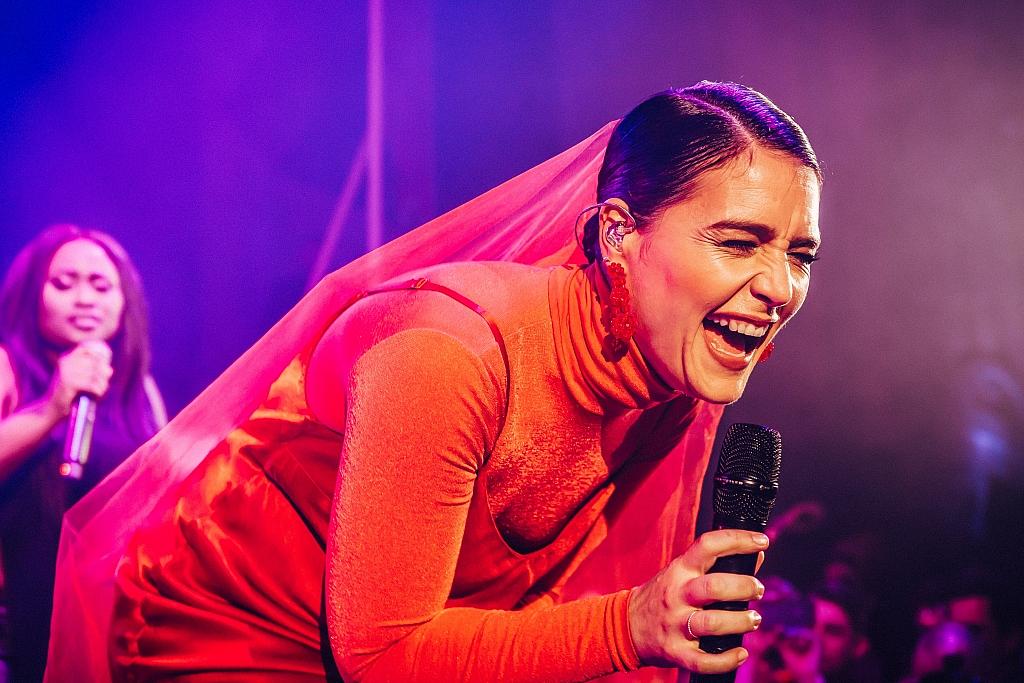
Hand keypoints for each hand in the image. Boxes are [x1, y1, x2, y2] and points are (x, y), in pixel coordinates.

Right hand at [46, 341, 112, 414]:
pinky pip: (91, 385)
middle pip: (94, 362)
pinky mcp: (68, 384)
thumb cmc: (69, 394)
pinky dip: (98, 390)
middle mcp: (66, 363)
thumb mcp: (80, 379)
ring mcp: (66, 373)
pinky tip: (97, 395)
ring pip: (95, 374)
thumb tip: (110, 370)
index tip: (104, 364)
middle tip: (103, 384)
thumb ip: (94, 372)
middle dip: (103, 374)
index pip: (85, 349)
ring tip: (101, 390)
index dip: (98, 354)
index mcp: (66, 359)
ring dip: (102, 384)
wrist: (51, 408)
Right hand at [628, 529, 767, 673]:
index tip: (761, 540)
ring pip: (713, 623)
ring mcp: (676, 625)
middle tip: (758, 589)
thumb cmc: (662, 595)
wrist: (626, 625)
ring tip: (753, 619)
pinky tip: (740, 653)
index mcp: (680, 570)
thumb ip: (716, 564)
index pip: (708, 545)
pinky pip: (704, 661)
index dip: (738, 540)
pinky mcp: (676, 652)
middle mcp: (677, 595)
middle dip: (744, 587)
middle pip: (714, 587)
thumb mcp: (682, 572)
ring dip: (741, 621)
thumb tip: (757, 555)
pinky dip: (727, 659)